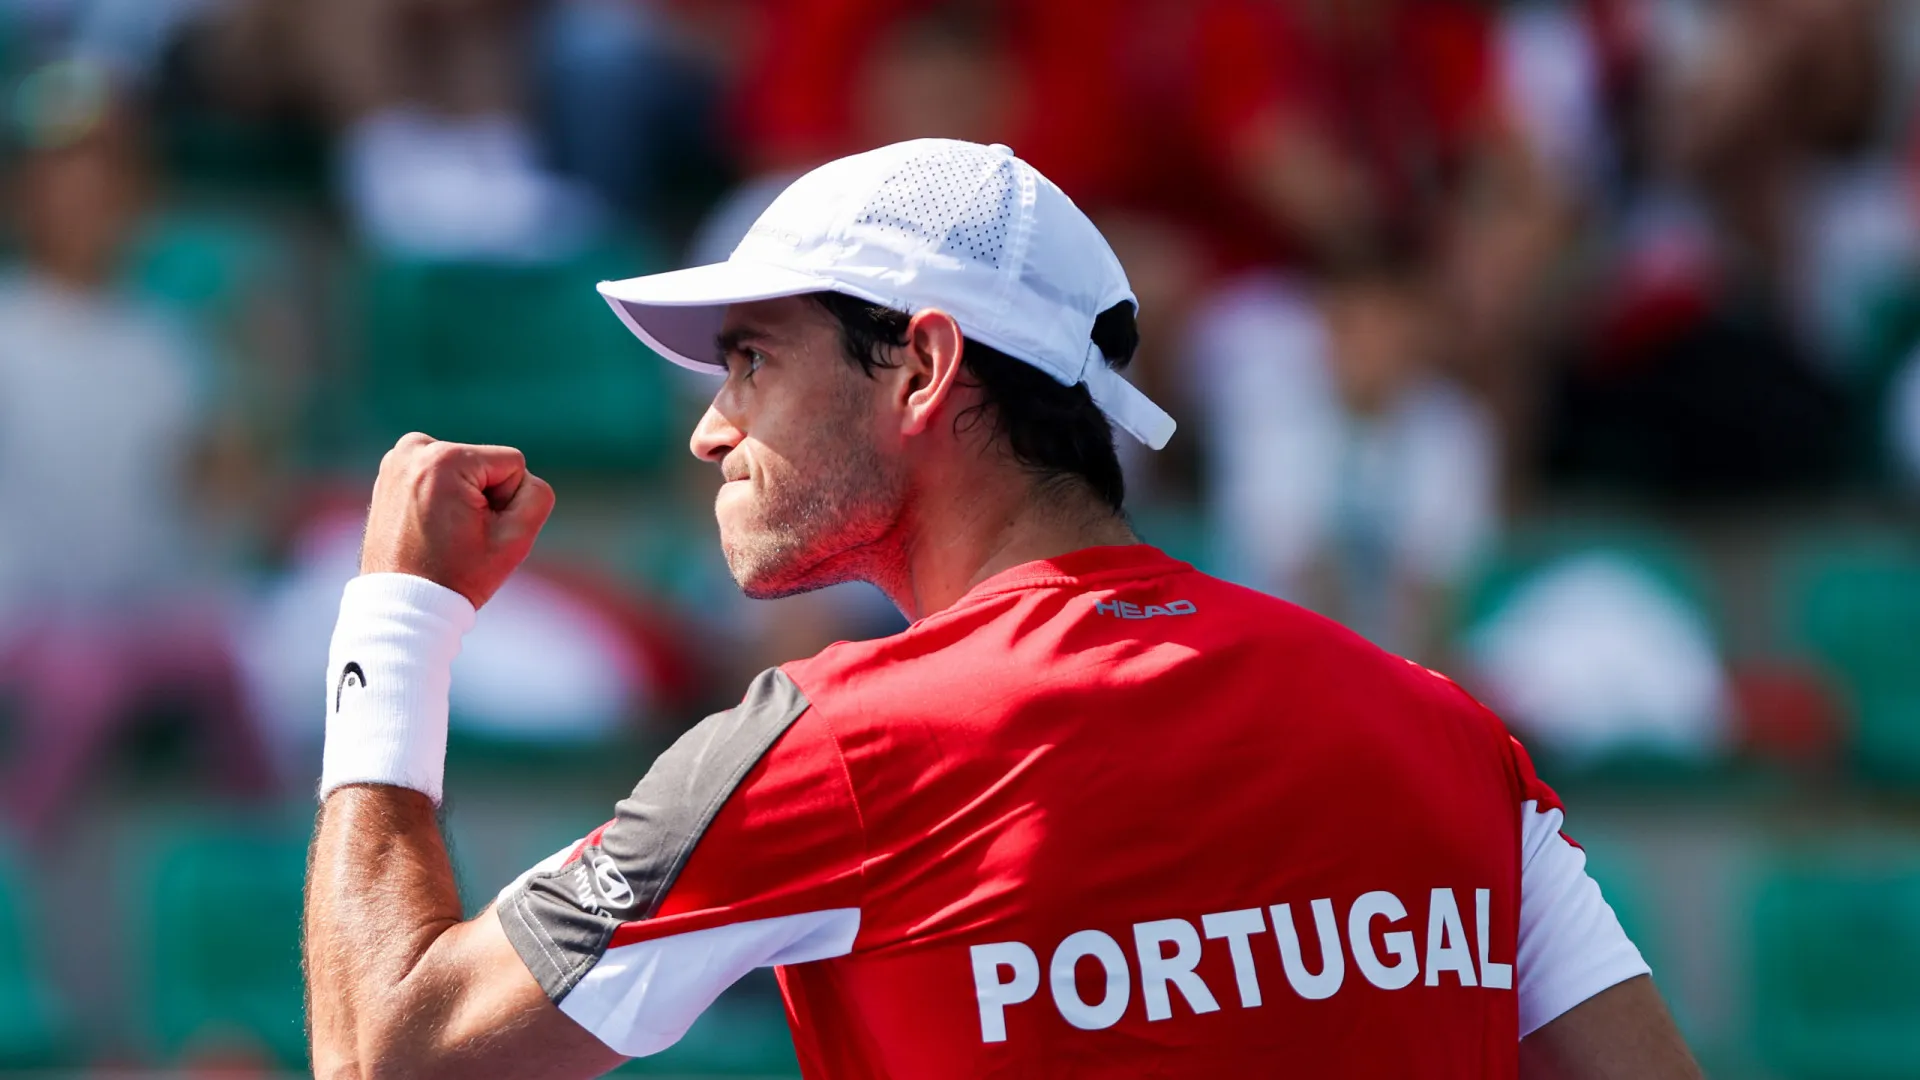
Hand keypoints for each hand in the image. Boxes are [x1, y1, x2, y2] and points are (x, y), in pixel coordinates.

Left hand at [360, 433, 555, 607]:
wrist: (403, 601)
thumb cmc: (457, 575)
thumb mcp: (516, 539)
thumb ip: (538, 495)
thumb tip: (521, 477)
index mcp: (444, 458)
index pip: (513, 465)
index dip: (506, 503)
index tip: (475, 533)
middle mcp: (415, 448)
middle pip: (486, 464)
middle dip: (482, 499)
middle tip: (457, 536)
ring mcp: (398, 458)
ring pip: (465, 469)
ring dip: (463, 497)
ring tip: (442, 531)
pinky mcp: (391, 470)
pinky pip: (441, 474)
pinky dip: (442, 496)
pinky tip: (427, 524)